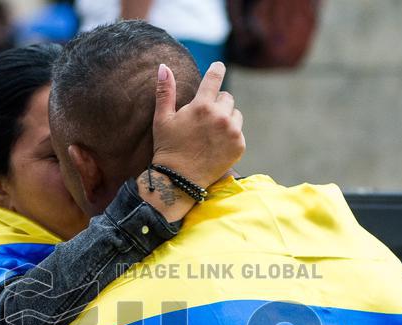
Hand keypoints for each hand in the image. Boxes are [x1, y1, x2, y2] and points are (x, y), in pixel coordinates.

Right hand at [151, 61, 244, 188]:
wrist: (179, 180)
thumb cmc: (168, 148)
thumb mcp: (162, 119)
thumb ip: (165, 91)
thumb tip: (164, 66)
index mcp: (202, 106)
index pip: (214, 78)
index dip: (217, 69)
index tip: (219, 66)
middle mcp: (220, 117)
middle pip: (226, 97)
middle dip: (217, 103)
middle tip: (204, 118)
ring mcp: (232, 132)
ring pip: (235, 114)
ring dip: (226, 118)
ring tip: (211, 132)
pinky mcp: (239, 146)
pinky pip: (239, 131)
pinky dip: (230, 135)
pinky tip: (216, 144)